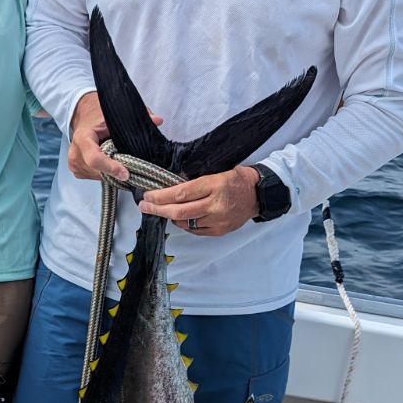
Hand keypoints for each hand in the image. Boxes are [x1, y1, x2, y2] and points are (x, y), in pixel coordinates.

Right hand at [66, 91, 163, 184]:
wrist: (83, 116)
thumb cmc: (99, 115)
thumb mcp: (117, 113)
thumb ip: (138, 117)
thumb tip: (157, 120)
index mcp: (83, 137)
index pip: (95, 158)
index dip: (111, 168)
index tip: (126, 173)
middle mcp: (75, 152)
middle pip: (99, 171)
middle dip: (116, 171)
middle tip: (130, 165)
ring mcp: (74, 163)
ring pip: (98, 177)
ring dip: (111, 172)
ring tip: (119, 159)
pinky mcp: (76, 170)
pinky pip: (95, 178)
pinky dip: (106, 173)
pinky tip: (110, 162)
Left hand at [138, 165, 258, 236]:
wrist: (258, 195)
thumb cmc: (236, 180)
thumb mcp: (217, 171)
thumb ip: (195, 181)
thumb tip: (171, 186)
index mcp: (214, 185)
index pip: (181, 193)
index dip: (161, 196)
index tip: (148, 195)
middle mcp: (215, 205)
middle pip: (179, 211)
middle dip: (158, 209)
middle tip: (144, 206)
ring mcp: (217, 220)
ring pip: (185, 222)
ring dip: (169, 216)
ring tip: (160, 210)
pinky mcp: (219, 231)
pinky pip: (195, 230)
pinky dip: (184, 224)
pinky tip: (178, 217)